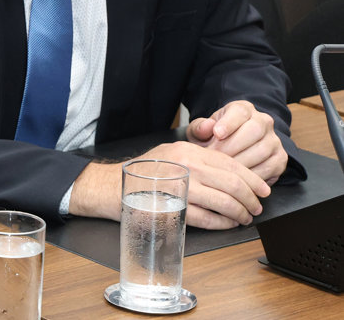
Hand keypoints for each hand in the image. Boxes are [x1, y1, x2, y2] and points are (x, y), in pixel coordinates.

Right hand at [69, 141, 271, 229]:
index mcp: (188, 151)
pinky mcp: (174, 208)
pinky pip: (207, 218)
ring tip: (245, 218)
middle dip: (251, 199)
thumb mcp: (170, 153)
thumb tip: (229, 171)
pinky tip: (228, 224)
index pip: (231, 164)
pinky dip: (222, 223)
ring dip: (240, 213)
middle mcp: (186, 167)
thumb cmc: (142, 172)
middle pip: (233, 183)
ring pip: (224, 202)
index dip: (253, 179)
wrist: (112, 186)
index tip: (263, 189)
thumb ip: (197, 158)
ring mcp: (180, 188)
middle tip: (257, 207)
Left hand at [187, 100, 287, 184]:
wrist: (229, 152)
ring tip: (223, 169)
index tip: (217, 134)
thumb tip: (206, 127)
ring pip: (262, 150)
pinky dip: (252, 175)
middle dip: (232, 146)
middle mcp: (263, 121)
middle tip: (216, 157)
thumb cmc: (212, 140)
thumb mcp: (200, 132)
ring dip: (241, 162)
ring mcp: (274, 140)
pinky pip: (269, 167)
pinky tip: (237, 178)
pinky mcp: (280, 158)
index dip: (229, 123)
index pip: (240, 112)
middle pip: (254, 130)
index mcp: (243, 109)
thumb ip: (199, 128)